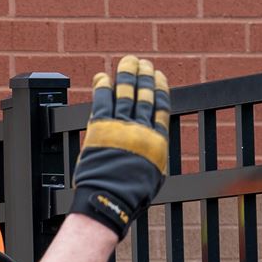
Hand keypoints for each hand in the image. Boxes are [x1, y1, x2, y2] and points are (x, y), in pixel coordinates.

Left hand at [69, 54, 170, 236]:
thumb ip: (153, 155)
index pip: (161, 107)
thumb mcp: (154, 175)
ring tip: (127, 62)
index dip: (159, 89)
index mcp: (157, 140)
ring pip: (126, 95)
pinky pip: (103, 103)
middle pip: (144, 96)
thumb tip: (153, 145)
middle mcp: (141, 130)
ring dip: (126, 76)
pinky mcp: (101, 129)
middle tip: (143, 63)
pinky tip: (103, 77)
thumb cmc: (132, 195)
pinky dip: (103, 88)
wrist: (110, 199)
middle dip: (144, 77)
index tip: (159, 76)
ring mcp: (121, 128)